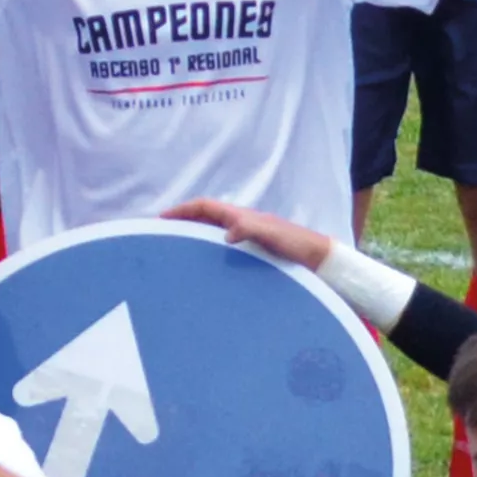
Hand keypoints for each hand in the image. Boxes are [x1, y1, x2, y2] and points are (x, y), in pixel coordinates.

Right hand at [171, 193, 328, 268]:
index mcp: (240, 216)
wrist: (315, 258)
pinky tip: (201, 269)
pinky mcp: (249, 253)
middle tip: (161, 236)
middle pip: (203, 219)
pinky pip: (219, 250)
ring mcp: (244, 239)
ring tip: (174, 252)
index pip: (204, 207)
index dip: (183, 210)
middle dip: (182, 223)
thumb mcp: (272, 234)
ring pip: (210, 234)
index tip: (162, 218)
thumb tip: (226, 233)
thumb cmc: (295, 243)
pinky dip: (205, 253)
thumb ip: (250, 229)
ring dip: (192, 238)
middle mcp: (239, 225)